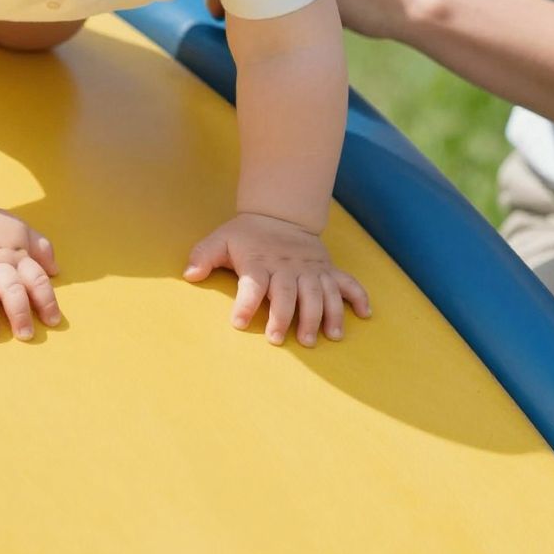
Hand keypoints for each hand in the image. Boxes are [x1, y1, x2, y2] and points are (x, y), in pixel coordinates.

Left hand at [184, 213, 370, 346]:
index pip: (252, 284)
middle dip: (285, 317)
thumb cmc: (247, 235)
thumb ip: (203, 256)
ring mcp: (310, 269)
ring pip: (320, 292)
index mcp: (259, 263)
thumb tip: (189, 274)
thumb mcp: (220, 240)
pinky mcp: (327, 269)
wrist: (280, 215)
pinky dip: (358, 297)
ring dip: (324, 315)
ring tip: (325, 338)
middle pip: (289, 294)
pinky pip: (347, 283)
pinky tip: (364, 315)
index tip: (237, 322)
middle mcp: (287, 268)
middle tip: (279, 338)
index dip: (245, 303)